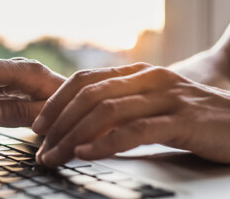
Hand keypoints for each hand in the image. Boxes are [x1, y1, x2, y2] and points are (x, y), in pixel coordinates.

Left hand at [32, 62, 229, 166]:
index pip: (85, 80)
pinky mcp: (182, 120)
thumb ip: (121, 110)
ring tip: (56, 155)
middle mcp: (148, 79)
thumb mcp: (151, 107)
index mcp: (137, 74)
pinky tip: (86, 153)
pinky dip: (106, 142)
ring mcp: (166, 97)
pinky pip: (135, 130)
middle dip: (59, 122)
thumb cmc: (192, 118)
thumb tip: (80, 127)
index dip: (57, 101)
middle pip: (89, 95)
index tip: (39, 124)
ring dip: (74, 136)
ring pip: (107, 111)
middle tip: (43, 147)